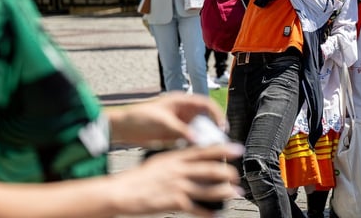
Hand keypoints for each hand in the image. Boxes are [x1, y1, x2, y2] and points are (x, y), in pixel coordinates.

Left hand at [107, 92, 226, 147]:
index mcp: (181, 102)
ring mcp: (179, 124)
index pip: (206, 104)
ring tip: (207, 149)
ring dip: (203, 139)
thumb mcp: (163, 122)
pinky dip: (194, 146)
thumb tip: (198, 139)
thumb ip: (181, 130)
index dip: (217, 114)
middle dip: (212, 130)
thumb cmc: (139, 117)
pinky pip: (189, 140)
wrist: (123, 128)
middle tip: (217, 142)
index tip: (222, 126)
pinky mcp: (174, 136)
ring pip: (198, 131)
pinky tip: (195, 153)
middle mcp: (183, 112)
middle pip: (205, 119)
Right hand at [111, 143, 243, 215]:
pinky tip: (215, 214)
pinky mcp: (175, 202)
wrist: (123, 191)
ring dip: (224, 192)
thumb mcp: (160, 161)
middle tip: (236, 176)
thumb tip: (193, 159)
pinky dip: (207, 212)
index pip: (204, 151)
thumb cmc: (139, 178)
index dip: (224, 149)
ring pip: (208, 189)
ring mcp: (178, 186)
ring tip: (235, 193)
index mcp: (176, 158)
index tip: (238, 149)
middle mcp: (179, 170)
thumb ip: (177, 160)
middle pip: (210, 170)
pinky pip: (196, 208)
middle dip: (228, 173)